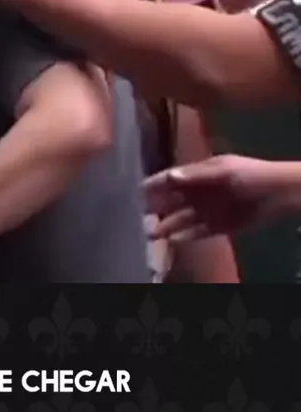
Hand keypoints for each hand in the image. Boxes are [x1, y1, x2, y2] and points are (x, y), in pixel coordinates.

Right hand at [145, 154, 280, 241]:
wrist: (276, 194)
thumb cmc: (249, 175)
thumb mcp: (223, 170)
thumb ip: (195, 175)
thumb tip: (169, 176)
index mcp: (198, 174)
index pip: (170, 179)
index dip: (153, 185)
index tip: (135, 191)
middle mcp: (198, 193)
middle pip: (171, 201)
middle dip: (154, 208)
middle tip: (136, 216)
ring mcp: (207, 210)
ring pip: (181, 219)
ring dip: (167, 226)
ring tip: (151, 234)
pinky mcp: (217, 226)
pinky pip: (197, 233)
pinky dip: (186, 237)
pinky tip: (173, 240)